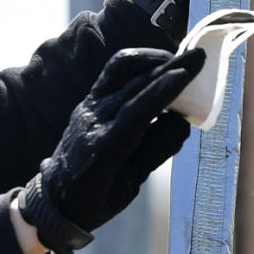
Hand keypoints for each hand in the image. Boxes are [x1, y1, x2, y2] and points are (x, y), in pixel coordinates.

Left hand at [20, 48, 201, 253]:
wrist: (55, 197)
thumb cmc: (96, 197)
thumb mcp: (131, 185)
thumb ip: (156, 151)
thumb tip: (181, 120)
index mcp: (103, 149)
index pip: (135, 113)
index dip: (161, 92)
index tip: (185, 74)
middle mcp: (92, 120)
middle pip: (133, 85)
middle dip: (168, 67)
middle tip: (199, 57)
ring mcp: (88, 107)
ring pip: (119, 69)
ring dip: (151, 59)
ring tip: (178, 60)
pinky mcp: (88, 100)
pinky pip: (114, 74)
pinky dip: (139, 66)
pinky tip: (158, 68)